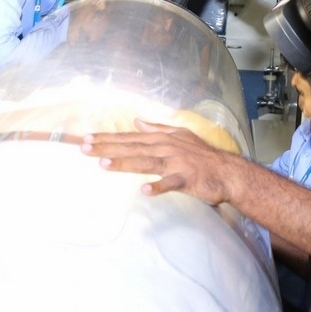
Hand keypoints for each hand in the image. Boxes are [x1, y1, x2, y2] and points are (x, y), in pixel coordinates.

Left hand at [81, 119, 240, 203]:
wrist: (227, 171)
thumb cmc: (203, 155)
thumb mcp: (180, 135)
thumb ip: (157, 128)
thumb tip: (138, 121)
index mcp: (161, 139)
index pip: (129, 138)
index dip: (107, 139)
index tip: (86, 139)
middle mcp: (165, 148)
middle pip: (131, 148)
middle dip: (107, 148)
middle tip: (84, 148)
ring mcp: (175, 163)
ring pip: (146, 162)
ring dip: (125, 163)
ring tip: (104, 164)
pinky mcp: (187, 179)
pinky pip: (171, 183)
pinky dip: (159, 186)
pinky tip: (145, 190)